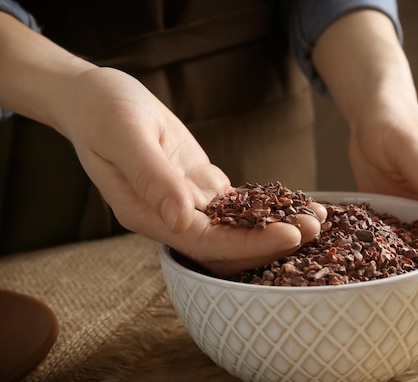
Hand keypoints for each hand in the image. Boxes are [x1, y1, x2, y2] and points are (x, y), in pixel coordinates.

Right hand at [49, 68, 325, 273]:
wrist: (95, 96)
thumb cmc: (102, 111)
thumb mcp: (123, 136)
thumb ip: (152, 178)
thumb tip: (182, 218)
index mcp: (148, 215)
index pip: (206, 243)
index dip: (248, 244)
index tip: (288, 236)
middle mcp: (171, 217)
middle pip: (228, 243)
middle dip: (272, 240)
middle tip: (315, 229)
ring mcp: (187, 202)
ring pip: (238, 225)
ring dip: (276, 225)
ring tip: (316, 217)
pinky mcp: (199, 184)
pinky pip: (237, 203)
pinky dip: (266, 205)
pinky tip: (295, 201)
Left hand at [348, 94, 417, 323]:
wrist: (373, 113)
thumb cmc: (396, 122)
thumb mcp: (412, 145)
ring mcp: (405, 216)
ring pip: (411, 257)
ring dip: (409, 284)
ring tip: (400, 316)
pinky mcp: (382, 214)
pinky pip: (383, 245)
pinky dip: (382, 266)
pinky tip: (371, 285)